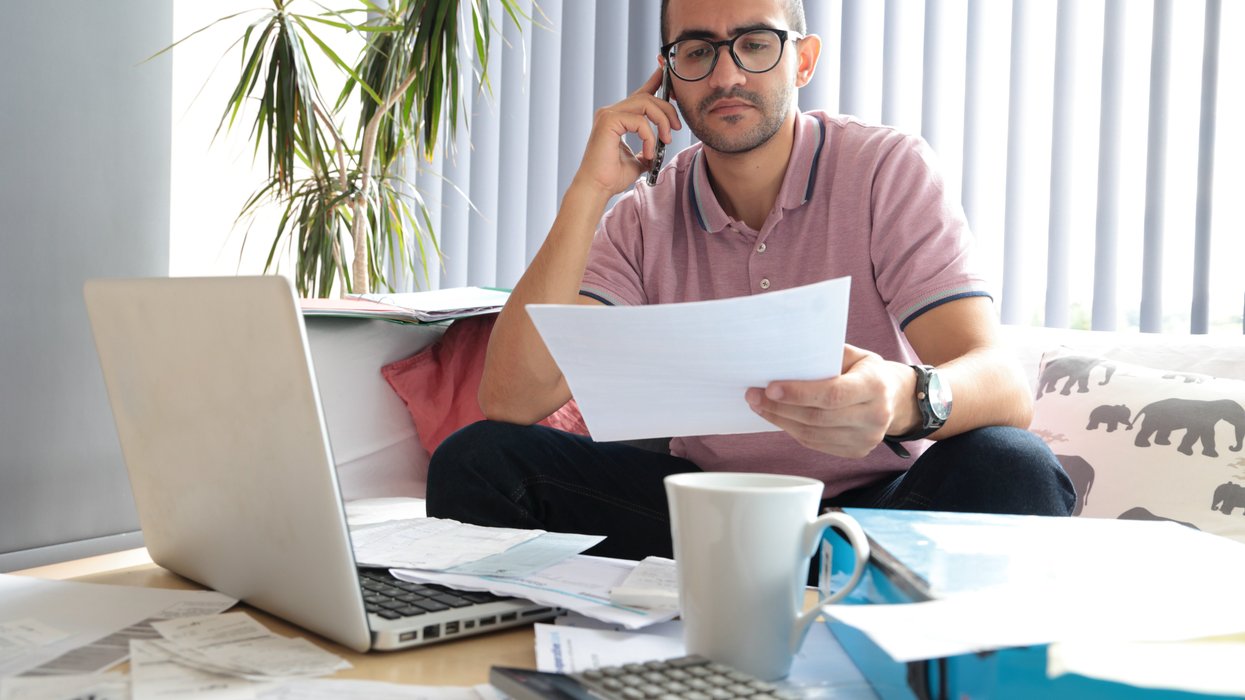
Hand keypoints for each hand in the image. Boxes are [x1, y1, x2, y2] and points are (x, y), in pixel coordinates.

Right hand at [570, 66, 681, 197]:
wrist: (596, 188)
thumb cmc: (611, 177)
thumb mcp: (637, 161)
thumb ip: (647, 150)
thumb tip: (658, 151)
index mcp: (618, 118)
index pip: (640, 94)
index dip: (656, 82)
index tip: (671, 79)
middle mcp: (611, 112)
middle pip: (648, 97)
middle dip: (667, 110)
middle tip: (676, 129)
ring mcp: (608, 114)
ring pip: (646, 103)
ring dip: (663, 121)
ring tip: (667, 139)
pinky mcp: (608, 121)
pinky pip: (640, 121)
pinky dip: (649, 137)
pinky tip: (648, 153)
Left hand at [744, 345, 918, 457]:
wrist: (896, 399)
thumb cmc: (867, 371)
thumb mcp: (855, 355)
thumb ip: (826, 356)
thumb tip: (784, 358)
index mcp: (875, 386)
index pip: (832, 394)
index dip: (798, 393)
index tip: (770, 388)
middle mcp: (875, 416)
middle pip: (817, 417)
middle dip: (780, 407)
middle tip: (753, 395)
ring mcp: (867, 439)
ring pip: (812, 434)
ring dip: (780, 420)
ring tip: (759, 406)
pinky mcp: (857, 451)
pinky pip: (816, 444)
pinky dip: (792, 431)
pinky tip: (778, 417)